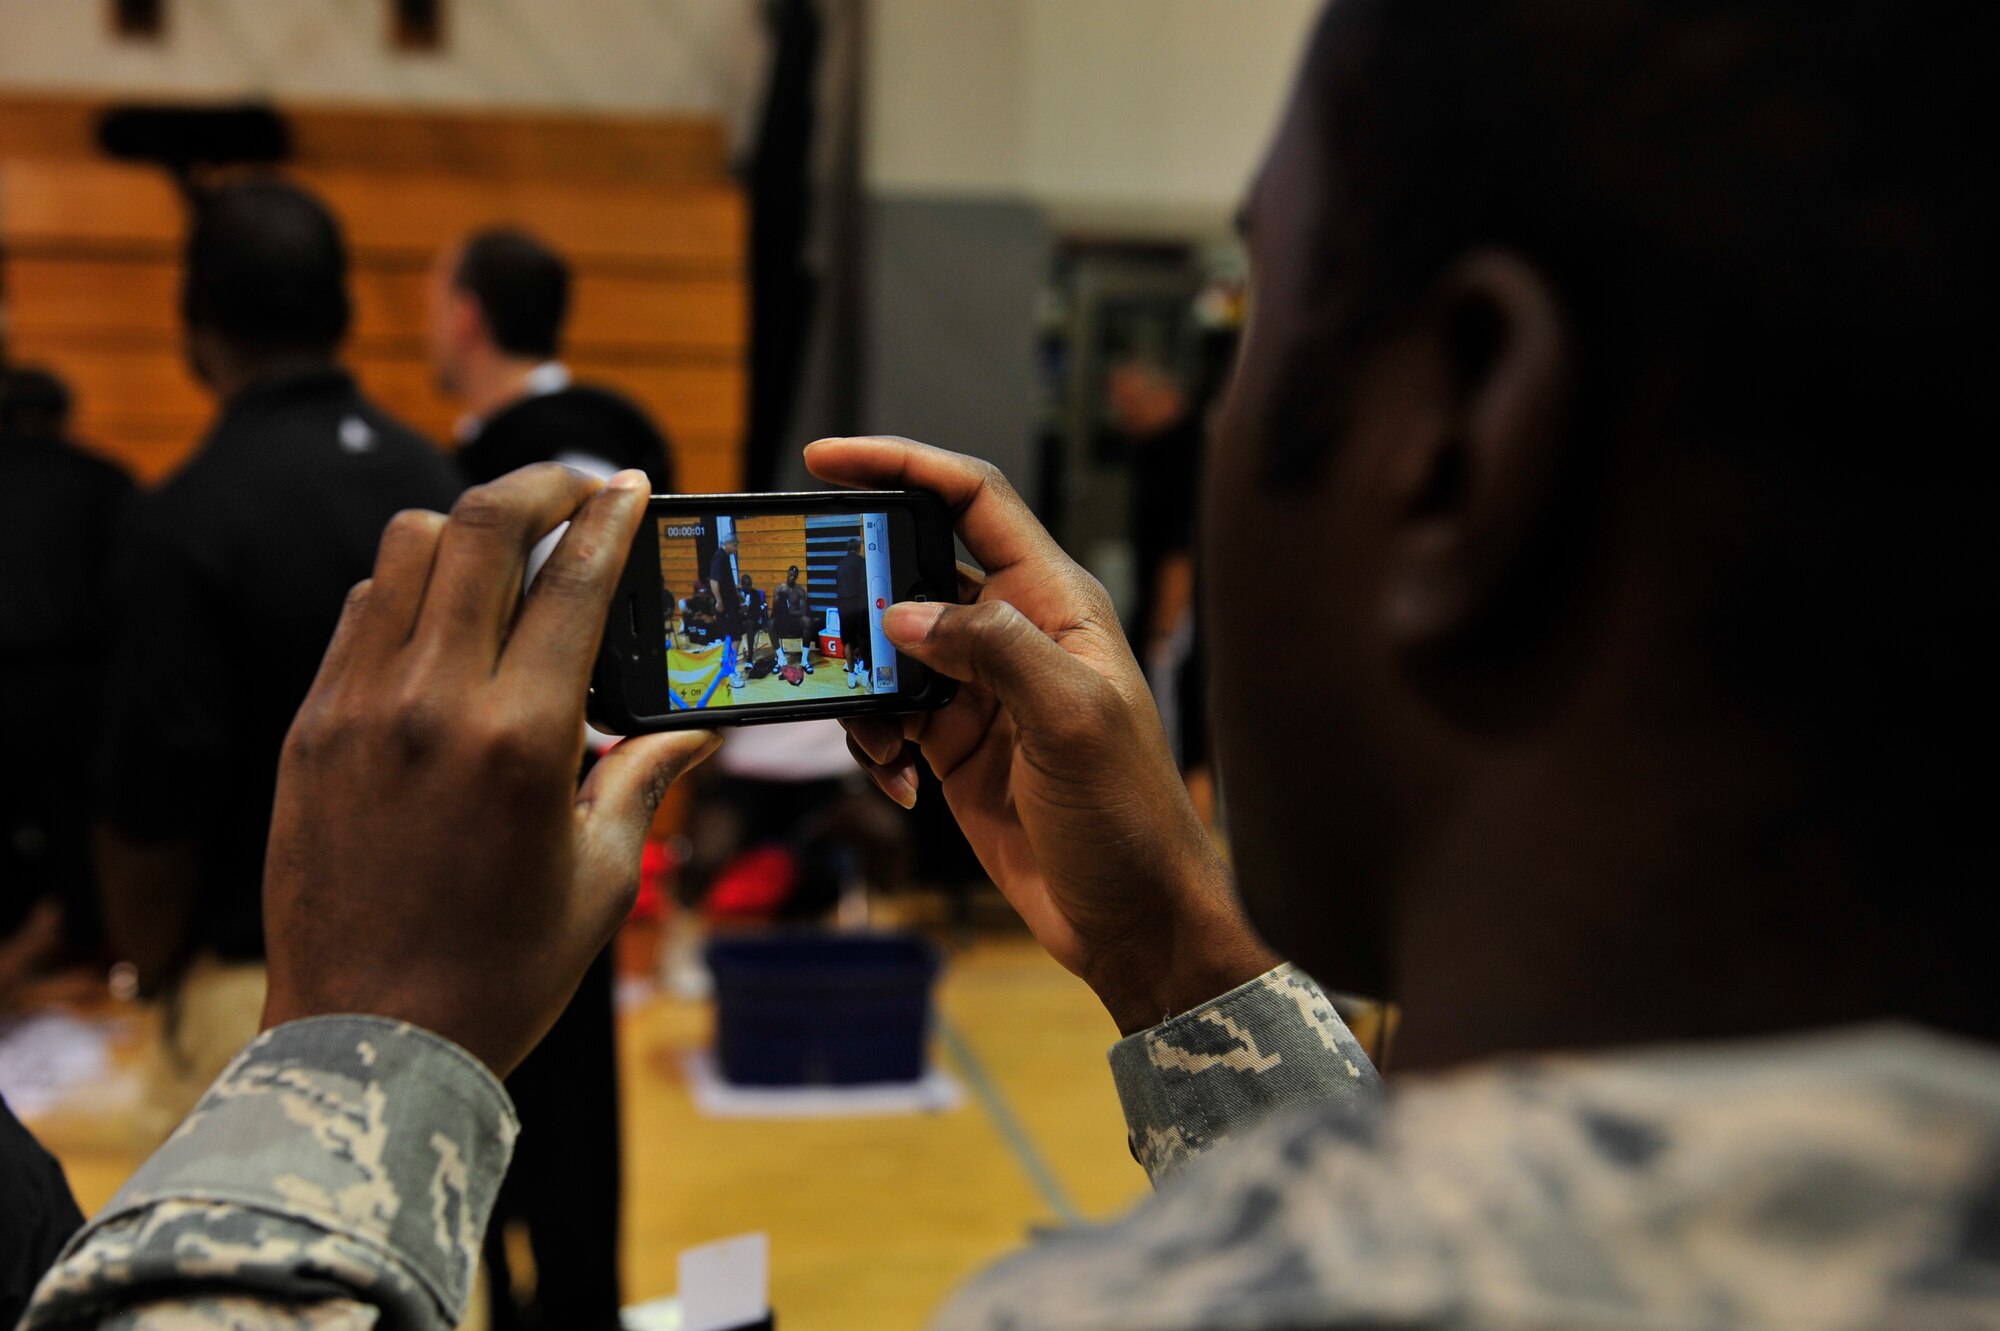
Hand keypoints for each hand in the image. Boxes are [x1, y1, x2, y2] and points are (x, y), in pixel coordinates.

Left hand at [261, 465, 718, 1074]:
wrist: (369, 1039)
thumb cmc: (501, 970)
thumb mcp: (602, 876)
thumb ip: (646, 778)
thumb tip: (696, 729)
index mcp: (521, 741)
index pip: (571, 581)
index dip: (610, 517)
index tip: (631, 485)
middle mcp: (430, 705)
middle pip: (478, 528)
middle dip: (538, 484)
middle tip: (575, 486)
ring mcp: (356, 710)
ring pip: (404, 552)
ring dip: (465, 531)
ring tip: (507, 554)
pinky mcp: (309, 730)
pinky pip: (357, 614)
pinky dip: (406, 590)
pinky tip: (443, 623)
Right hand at [806, 438, 1274, 1034]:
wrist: (1134, 921)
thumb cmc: (1131, 819)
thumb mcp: (1071, 720)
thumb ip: (992, 650)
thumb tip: (903, 613)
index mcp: (1055, 601)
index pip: (972, 499)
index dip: (901, 464)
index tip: (825, 458)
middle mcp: (1016, 633)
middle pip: (914, 570)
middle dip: (858, 596)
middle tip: (817, 630)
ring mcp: (981, 690)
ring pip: (888, 649)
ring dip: (863, 689)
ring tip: (885, 742)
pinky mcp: (956, 745)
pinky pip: (888, 716)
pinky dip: (874, 743)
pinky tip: (901, 783)